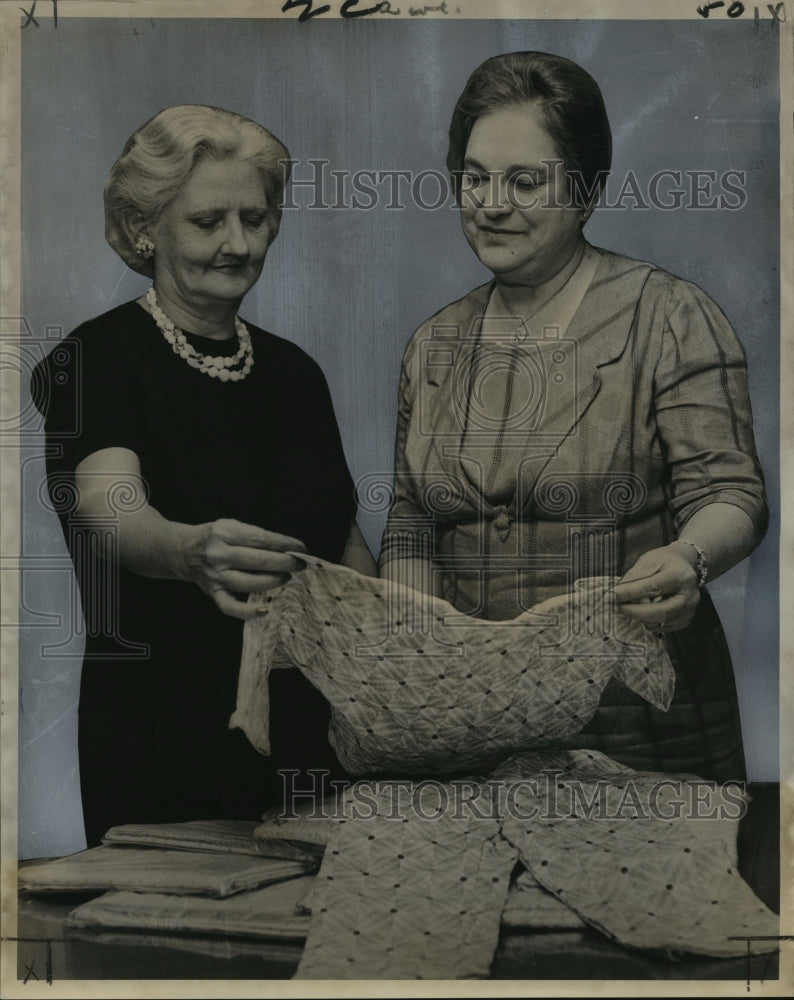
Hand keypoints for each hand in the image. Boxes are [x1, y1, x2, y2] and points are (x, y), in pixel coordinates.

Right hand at [182, 518, 305, 618]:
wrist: (183, 550)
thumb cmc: (215, 538)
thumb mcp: (231, 526)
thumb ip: (255, 536)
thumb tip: (288, 549)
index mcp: (224, 533)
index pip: (261, 539)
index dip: (284, 544)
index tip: (301, 547)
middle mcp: (217, 554)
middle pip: (257, 561)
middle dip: (284, 563)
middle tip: (300, 564)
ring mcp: (214, 576)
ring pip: (249, 583)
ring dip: (273, 581)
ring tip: (287, 577)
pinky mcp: (212, 593)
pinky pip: (230, 607)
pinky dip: (248, 612)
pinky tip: (266, 610)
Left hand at [612, 542, 699, 632]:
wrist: (684, 565)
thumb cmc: (664, 561)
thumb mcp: (647, 560)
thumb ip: (633, 577)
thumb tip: (616, 594)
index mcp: (680, 575)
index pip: (652, 587)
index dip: (629, 593)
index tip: (609, 596)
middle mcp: (689, 595)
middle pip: (660, 611)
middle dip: (634, 611)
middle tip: (615, 607)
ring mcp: (690, 609)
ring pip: (661, 621)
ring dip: (640, 616)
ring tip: (628, 606)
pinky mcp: (686, 619)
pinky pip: (663, 627)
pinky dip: (649, 621)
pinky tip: (643, 611)